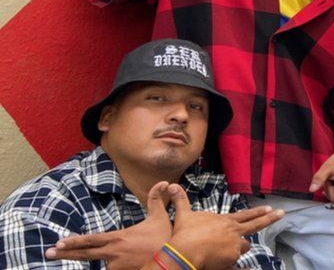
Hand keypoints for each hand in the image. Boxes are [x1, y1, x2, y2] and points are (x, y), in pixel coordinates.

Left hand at [45, 182, 172, 268]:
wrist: (174, 259)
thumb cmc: (166, 238)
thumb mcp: (160, 217)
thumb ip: (156, 200)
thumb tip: (163, 182)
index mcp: (118, 238)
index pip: (91, 239)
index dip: (74, 241)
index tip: (58, 242)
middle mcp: (114, 253)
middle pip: (85, 253)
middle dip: (65, 253)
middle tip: (49, 252)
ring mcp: (117, 266)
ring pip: (102, 265)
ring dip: (98, 263)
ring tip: (84, 259)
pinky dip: (111, 269)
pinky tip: (109, 267)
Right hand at [168, 184, 282, 269]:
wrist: (185, 250)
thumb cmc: (185, 233)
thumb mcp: (183, 215)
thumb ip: (180, 201)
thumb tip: (171, 185)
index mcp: (225, 221)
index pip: (246, 215)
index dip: (258, 212)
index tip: (270, 209)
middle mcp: (234, 231)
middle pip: (256, 225)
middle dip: (270, 219)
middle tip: (282, 214)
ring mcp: (234, 245)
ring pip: (243, 247)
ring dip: (239, 248)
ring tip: (228, 251)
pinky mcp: (232, 258)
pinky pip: (237, 263)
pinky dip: (234, 264)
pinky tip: (235, 266)